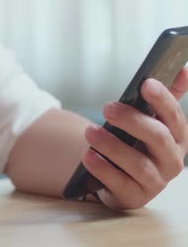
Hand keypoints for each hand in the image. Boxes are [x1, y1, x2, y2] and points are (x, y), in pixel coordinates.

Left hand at [82, 67, 187, 208]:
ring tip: (89, 132)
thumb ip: (165, 98)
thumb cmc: (136, 143)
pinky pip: (119, 183)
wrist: (118, 177)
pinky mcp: (134, 196)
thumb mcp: (150, 121)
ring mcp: (155, 182)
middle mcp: (172, 160)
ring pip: (138, 163)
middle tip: (107, 107)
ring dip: (112, 145)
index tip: (145, 83)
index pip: (175, 116)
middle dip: (132, 120)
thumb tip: (183, 69)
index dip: (163, 99)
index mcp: (178, 138)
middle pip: (158, 138)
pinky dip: (103, 169)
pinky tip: (88, 156)